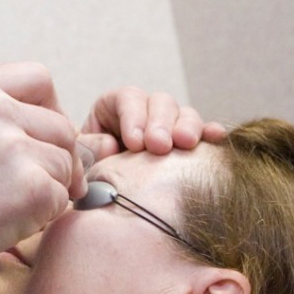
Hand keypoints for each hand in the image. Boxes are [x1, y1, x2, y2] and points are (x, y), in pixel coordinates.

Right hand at [0, 63, 85, 274]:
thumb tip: (45, 117)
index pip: (38, 78)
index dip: (50, 108)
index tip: (43, 133)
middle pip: (60, 125)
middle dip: (55, 156)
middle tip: (34, 181)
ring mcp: (13, 146)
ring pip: (65, 162)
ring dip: (49, 186)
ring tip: (8, 202)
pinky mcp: (31, 186)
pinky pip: (61, 196)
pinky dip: (44, 213)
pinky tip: (9, 219)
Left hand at [79, 87, 225, 159]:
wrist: (100, 194)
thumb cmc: (86, 171)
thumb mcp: (78, 157)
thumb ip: (88, 148)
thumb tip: (111, 145)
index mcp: (114, 106)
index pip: (128, 99)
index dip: (133, 117)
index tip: (134, 143)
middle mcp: (145, 111)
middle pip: (160, 103)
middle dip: (161, 123)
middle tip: (160, 146)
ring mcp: (169, 126)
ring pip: (183, 114)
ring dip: (186, 127)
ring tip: (185, 144)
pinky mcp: (186, 145)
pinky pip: (202, 134)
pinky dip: (209, 134)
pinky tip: (215, 136)